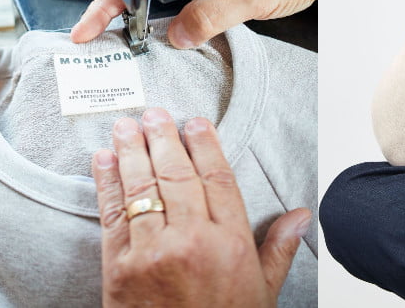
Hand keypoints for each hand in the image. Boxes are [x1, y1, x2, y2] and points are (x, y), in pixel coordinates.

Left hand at [92, 108, 310, 306]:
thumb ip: (278, 249)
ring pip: (144, 188)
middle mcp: (192, 240)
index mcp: (230, 243)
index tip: (196, 123)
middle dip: (165, 138)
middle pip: (178, 175)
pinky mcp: (119, 267)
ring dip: (132, 151)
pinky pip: (113, 214)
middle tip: (156, 114)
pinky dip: (107, 183)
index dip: (205, 145)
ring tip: (126, 126)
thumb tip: (300, 215)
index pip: (217, 178)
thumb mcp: (262, 293)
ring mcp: (153, 252)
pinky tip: (104, 161)